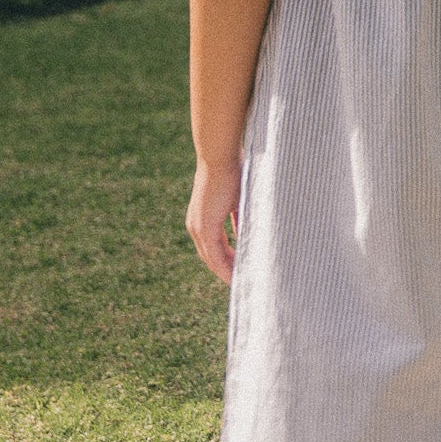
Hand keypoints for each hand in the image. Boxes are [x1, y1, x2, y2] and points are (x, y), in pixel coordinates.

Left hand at [186, 158, 241, 283]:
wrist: (219, 156)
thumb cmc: (232, 171)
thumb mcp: (237, 201)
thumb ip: (239, 219)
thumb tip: (245, 234)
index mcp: (202, 219)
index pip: (213, 248)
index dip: (226, 262)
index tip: (240, 273)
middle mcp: (195, 226)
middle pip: (211, 258)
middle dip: (226, 272)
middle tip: (241, 285)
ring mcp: (198, 227)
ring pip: (211, 259)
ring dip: (226, 273)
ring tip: (240, 285)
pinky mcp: (204, 226)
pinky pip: (215, 255)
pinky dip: (225, 267)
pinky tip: (235, 277)